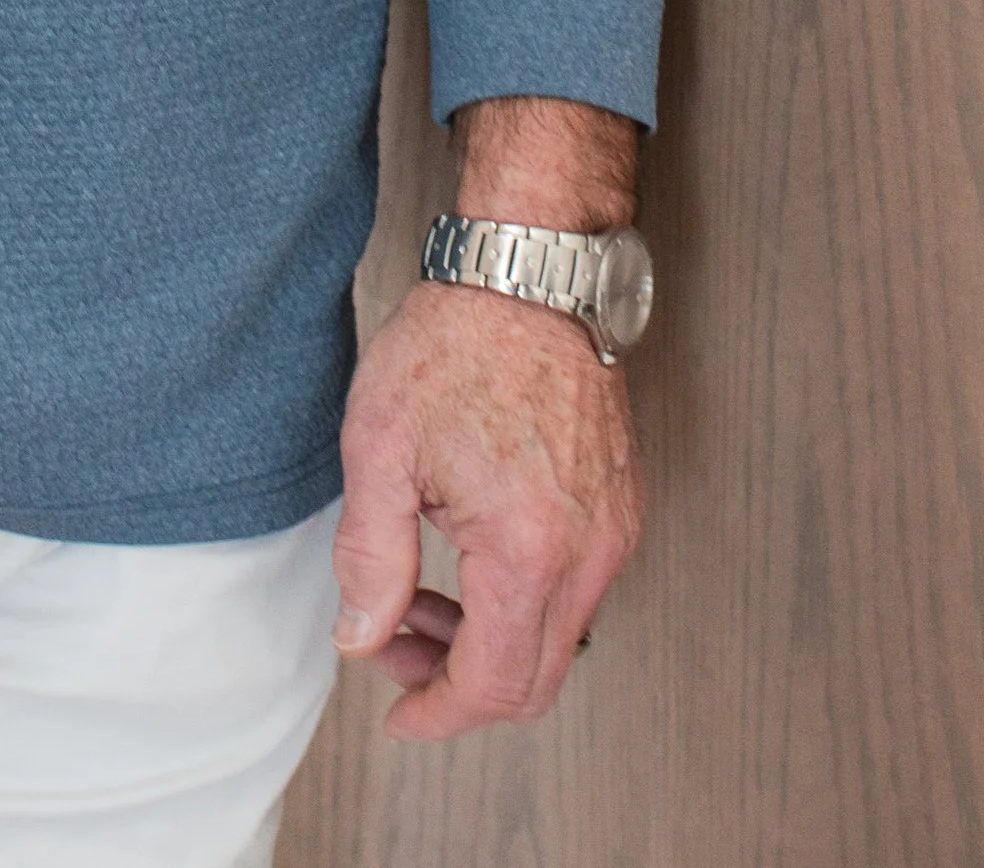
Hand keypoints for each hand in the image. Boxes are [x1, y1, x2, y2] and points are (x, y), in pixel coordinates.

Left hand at [329, 98, 645, 737]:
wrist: (527, 268)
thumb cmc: (457, 340)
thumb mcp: (380, 447)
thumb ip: (368, 557)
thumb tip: (361, 635)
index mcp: (528, 548)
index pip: (495, 685)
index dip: (439, 714)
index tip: (398, 712)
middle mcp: (590, 550)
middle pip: (536, 678)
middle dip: (457, 682)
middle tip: (393, 644)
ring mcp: (615, 527)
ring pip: (559, 636)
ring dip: (488, 639)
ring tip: (419, 591)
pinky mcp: (622, 503)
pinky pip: (578, 588)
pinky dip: (522, 599)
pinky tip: (467, 555)